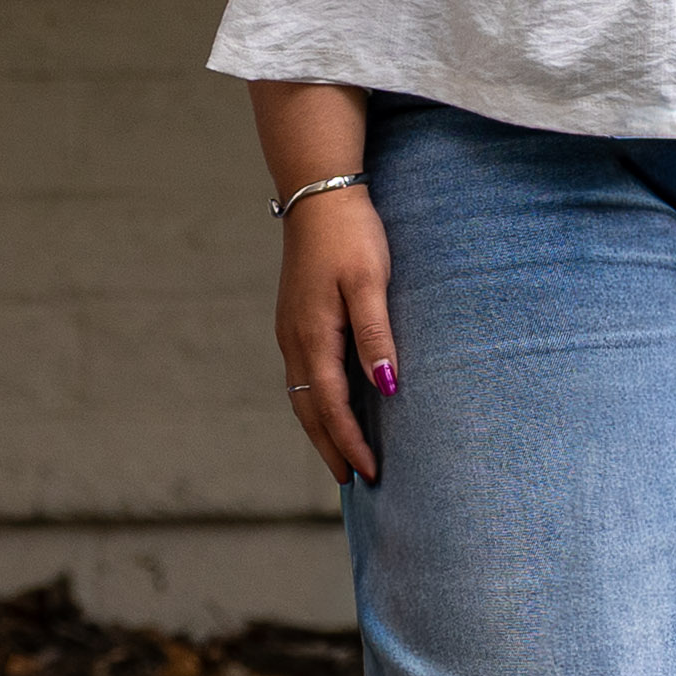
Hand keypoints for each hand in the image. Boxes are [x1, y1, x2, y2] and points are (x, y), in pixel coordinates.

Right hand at [276, 187, 397, 482]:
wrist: (318, 193)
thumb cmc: (351, 235)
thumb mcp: (369, 283)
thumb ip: (376, 337)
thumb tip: (385, 389)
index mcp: (313, 336)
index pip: (330, 407)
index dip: (350, 442)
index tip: (371, 473)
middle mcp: (294, 339)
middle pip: (309, 410)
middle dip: (330, 447)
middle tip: (353, 481)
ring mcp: (290, 329)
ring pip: (301, 394)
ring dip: (320, 428)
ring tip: (339, 454)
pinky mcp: (294, 318)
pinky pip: (301, 374)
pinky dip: (314, 401)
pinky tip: (328, 405)